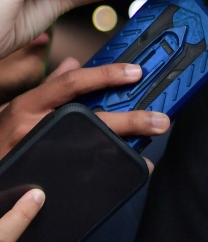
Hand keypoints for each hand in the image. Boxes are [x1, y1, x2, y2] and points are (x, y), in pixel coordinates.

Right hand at [0, 62, 168, 170]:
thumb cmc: (3, 138)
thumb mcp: (19, 108)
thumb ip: (50, 87)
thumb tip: (74, 64)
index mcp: (29, 105)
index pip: (72, 84)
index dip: (106, 75)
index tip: (135, 72)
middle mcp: (36, 128)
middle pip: (92, 121)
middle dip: (131, 120)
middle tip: (159, 119)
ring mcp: (43, 154)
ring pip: (95, 148)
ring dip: (130, 147)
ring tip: (152, 146)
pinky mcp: (49, 177)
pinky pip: (89, 173)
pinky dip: (116, 170)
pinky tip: (135, 168)